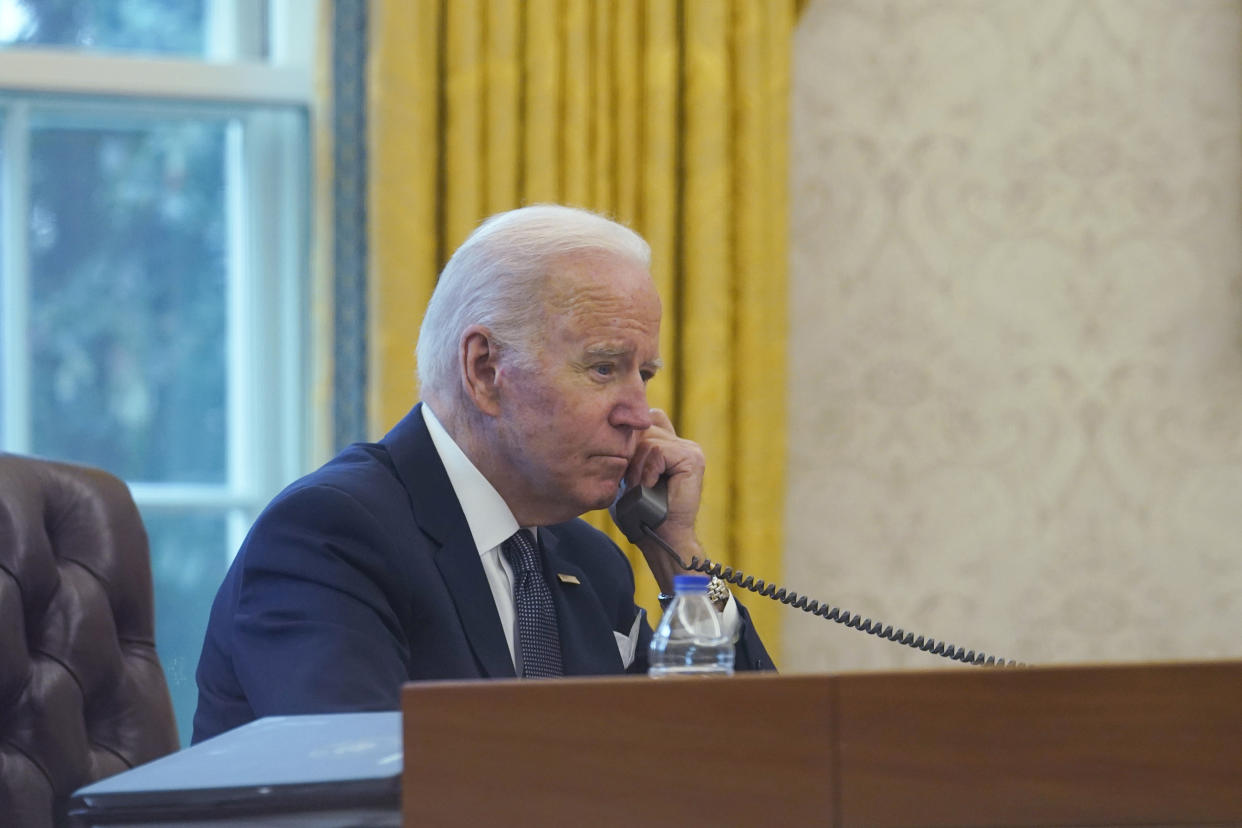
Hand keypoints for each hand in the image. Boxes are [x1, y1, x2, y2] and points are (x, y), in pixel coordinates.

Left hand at [623, 409, 704, 592]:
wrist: (658, 537)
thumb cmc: (639, 512)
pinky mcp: (692, 458)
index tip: (623, 465)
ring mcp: (689, 449)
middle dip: (630, 455)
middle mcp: (681, 444)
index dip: (630, 438)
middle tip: (632, 482)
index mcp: (669, 445)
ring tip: (642, 488)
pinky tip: (652, 486)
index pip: (645, 421)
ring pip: (648, 440)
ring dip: (637, 467)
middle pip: (643, 428)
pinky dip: (648, 471)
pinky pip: (658, 450)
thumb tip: (614, 429)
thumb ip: (628, 450)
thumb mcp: (628, 474)